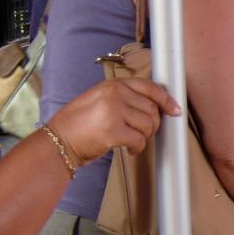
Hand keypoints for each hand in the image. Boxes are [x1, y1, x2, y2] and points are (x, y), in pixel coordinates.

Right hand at [48, 77, 180, 164]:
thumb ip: (124, 98)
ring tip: (132, 142)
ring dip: (144, 137)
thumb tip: (154, 106)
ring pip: (149, 125)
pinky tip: (129, 150)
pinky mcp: (113, 130)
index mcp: (113, 84)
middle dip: (152, 125)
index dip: (166, 99)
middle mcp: (114, 94)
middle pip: (152, 110)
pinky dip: (138, 148)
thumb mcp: (100, 100)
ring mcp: (114, 111)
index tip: (175, 109)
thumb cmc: (79, 124)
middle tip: (141, 134)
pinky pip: (140, 140)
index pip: (149, 87)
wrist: (58, 140)